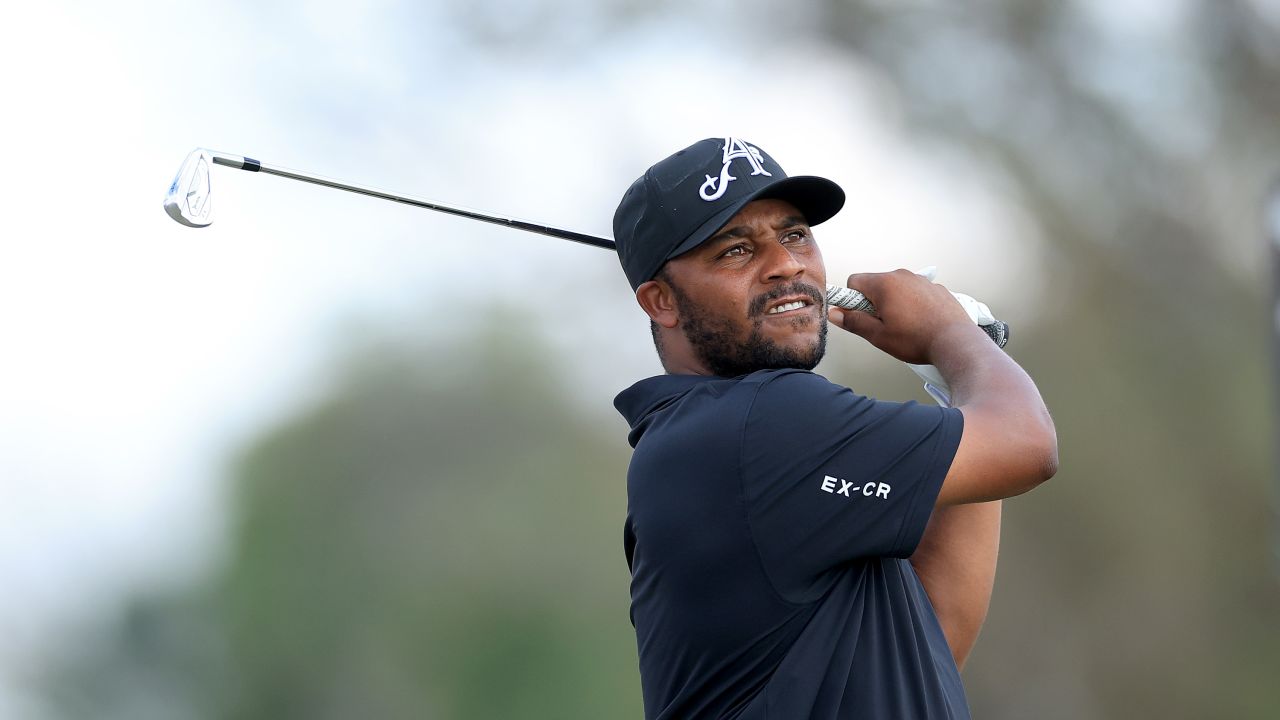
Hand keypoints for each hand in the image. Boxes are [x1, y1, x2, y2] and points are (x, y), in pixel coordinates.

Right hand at [827, 269, 977, 364]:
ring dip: (894, 302)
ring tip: (903, 326)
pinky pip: (915, 291)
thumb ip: (854, 322)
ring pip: (897, 288)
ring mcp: (921, 280)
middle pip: (876, 283)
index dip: (851, 300)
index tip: (857, 315)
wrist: (955, 341)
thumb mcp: (878, 336)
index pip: (855, 281)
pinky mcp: (936, 288)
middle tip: (882, 325)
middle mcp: (902, 276)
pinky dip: (912, 303)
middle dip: (873, 302)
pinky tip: (919, 322)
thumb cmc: (917, 339)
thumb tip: (835, 314)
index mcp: (884, 284)